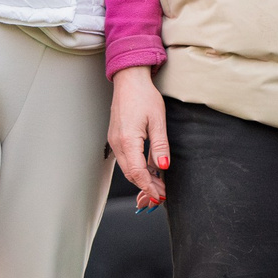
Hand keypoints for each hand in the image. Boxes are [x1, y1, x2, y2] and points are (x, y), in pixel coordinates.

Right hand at [109, 67, 169, 204]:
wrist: (129, 81)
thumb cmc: (144, 96)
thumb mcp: (158, 121)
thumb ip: (160, 146)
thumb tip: (163, 166)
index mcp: (127, 140)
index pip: (137, 172)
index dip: (149, 187)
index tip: (160, 195)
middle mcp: (117, 143)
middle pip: (130, 174)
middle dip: (146, 186)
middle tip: (162, 193)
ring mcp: (114, 141)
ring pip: (127, 168)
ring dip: (141, 178)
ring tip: (158, 183)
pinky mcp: (116, 137)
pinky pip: (126, 159)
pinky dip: (136, 168)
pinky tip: (149, 168)